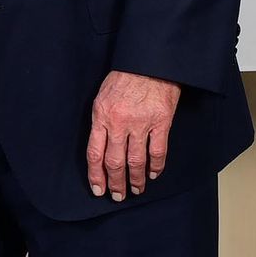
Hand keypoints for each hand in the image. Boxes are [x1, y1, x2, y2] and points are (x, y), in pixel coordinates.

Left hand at [85, 70, 180, 200]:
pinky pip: (157, 152)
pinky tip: (152, 175)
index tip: (98, 189)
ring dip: (134, 180)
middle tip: (118, 196)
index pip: (94, 153)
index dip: (96, 175)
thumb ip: (101, 119)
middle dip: (115, 183)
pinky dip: (155, 167)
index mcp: (101, 115)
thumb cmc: (126, 75)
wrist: (150, 60)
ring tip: (135, 190)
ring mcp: (141, 123)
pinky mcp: (161, 122)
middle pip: (115, 162)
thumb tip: (101, 143)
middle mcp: (119, 122)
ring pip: (136, 161)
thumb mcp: (103, 95)